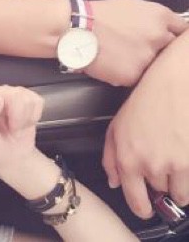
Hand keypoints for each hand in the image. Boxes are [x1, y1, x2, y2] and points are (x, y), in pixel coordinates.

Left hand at [0, 20, 43, 172]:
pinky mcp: (30, 97)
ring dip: (22, 120)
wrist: (14, 157)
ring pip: (24, 99)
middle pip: (9, 94)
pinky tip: (24, 124)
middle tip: (6, 130)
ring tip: (14, 128)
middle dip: (12, 116)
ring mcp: (14, 92)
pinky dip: (33, 118)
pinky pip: (36, 103)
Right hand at [86, 0, 187, 85]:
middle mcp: (158, 37)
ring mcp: (147, 57)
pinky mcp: (134, 75)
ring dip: (143, 64)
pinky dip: (127, 74)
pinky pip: (137, 78)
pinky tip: (113, 64)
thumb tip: (164, 27)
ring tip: (121, 56)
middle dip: (159, 50)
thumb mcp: (132, 5)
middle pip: (172, 50)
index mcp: (160, 17)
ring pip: (154, 66)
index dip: (176, 37)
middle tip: (138, 49)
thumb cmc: (100, 15)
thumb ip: (154, 17)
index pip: (184, 31)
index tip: (169, 41)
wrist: (77, 29)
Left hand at [102, 30, 188, 217]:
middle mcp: (152, 164)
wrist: (174, 83)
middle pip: (159, 192)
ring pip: (181, 192)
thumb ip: (110, 157)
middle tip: (160, 158)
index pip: (135, 200)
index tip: (144, 208)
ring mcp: (178, 164)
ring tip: (174, 156)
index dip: (141, 207)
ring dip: (178, 180)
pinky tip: (183, 154)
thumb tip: (114, 182)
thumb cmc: (145, 101)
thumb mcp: (116, 126)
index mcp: (128, 158)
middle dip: (159, 180)